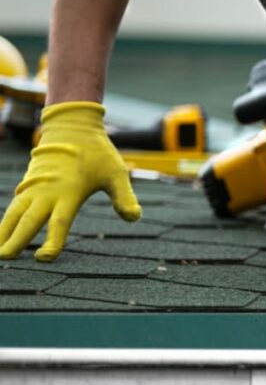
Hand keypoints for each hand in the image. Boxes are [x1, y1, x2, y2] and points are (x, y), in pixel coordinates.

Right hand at [0, 101, 140, 260]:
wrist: (73, 127)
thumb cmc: (98, 152)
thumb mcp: (117, 173)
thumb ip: (124, 196)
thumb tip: (134, 217)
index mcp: (69, 192)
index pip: (59, 222)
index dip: (52, 241)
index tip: (44, 257)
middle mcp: (48, 192)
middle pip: (29, 220)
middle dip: (17, 239)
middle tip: (5, 258)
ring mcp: (35, 187)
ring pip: (16, 212)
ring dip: (5, 230)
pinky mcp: (29, 184)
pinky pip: (15, 204)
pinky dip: (7, 219)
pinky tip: (2, 233)